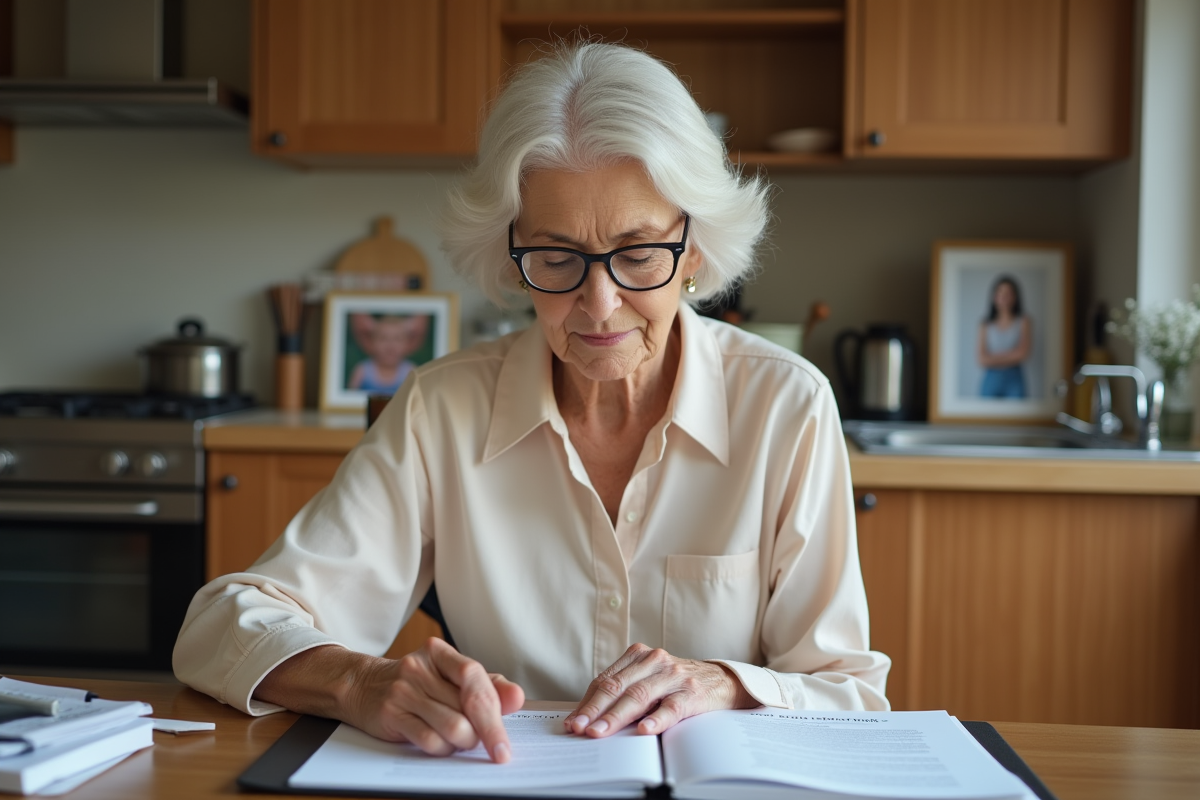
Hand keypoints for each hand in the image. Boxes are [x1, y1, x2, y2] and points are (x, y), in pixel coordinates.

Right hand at [350, 637, 524, 761]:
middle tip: (493, 746)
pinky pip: (430, 741)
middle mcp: (420, 669)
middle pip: (467, 707)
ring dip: (465, 742)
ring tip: (462, 740)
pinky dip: (443, 749)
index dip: (495, 709)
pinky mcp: (391, 715)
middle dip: (484, 731)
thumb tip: (516, 697)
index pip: (474, 676)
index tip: (507, 738)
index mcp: (440, 654)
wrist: (363, 686)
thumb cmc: (416, 683)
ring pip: (453, 727)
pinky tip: (442, 744)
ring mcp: (403, 691)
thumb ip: (486, 686)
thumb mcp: (449, 676)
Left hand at [565, 643, 755, 737]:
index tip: (572, 722)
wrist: (722, 681)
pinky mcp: (692, 693)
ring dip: (617, 717)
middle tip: (579, 728)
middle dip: (595, 710)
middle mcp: (655, 661)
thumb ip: (623, 692)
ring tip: (600, 732)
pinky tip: (644, 730)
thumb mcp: (649, 680)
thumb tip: (586, 718)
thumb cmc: (676, 684)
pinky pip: (671, 707)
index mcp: (639, 656)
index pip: (606, 680)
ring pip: (639, 696)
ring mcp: (674, 676)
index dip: (587, 702)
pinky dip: (656, 719)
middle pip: (618, 687)